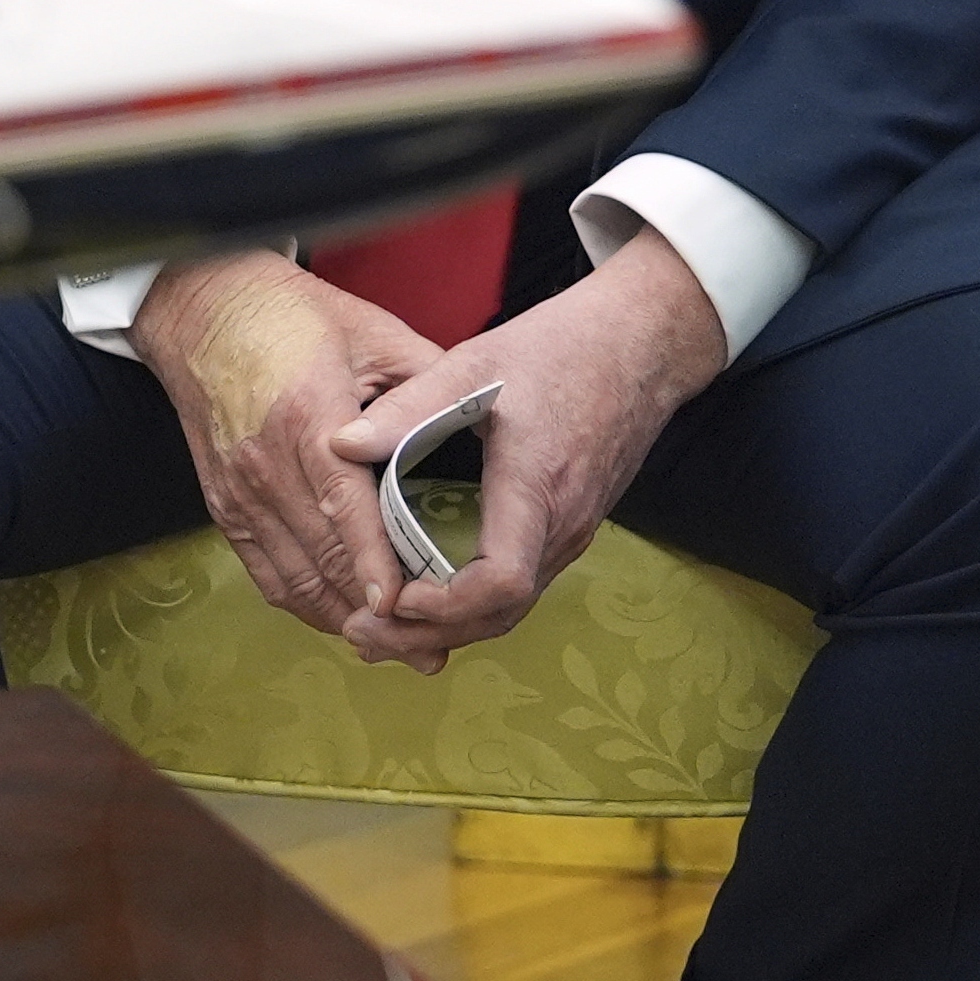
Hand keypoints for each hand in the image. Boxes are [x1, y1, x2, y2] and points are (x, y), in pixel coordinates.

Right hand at [129, 249, 445, 641]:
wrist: (201, 311)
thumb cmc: (293, 317)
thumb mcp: (372, 334)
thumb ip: (427, 384)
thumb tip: (482, 427)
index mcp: (306, 415)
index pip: (343, 504)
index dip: (371, 561)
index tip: (400, 604)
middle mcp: (265, 461)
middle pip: (321, 554)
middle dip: (373, 609)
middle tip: (427, 646)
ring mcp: (238, 488)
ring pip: (292, 576)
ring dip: (342, 617)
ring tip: (396, 646)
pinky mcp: (223, 504)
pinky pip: (264, 572)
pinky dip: (304, 603)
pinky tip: (343, 618)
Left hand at [332, 232, 726, 670]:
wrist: (641, 346)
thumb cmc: (560, 349)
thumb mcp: (476, 363)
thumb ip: (409, 407)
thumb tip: (338, 444)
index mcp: (538, 488)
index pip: (502, 581)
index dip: (444, 605)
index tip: (390, 599)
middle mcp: (562, 525)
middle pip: (500, 614)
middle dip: (427, 633)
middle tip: (358, 634)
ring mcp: (571, 532)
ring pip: (510, 608)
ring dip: (446, 627)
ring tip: (378, 629)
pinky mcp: (568, 527)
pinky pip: (519, 585)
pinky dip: (470, 606)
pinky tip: (424, 599)